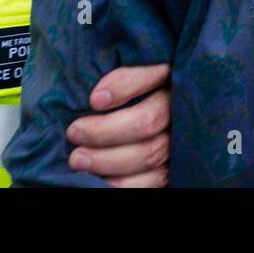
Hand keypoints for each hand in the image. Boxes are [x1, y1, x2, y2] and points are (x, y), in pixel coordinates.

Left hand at [66, 64, 170, 186]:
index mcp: (170, 74)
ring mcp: (179, 139)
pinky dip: (123, 182)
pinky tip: (99, 179)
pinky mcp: (173, 167)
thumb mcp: (121, 69)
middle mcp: (179, 106)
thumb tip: (92, 85)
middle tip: (74, 132)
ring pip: (149, 153)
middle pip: (148, 121)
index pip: (154, 73)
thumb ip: (117, 72)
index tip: (94, 100)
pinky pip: (152, 181)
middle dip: (106, 131)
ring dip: (108, 160)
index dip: (126, 85)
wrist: (144, 124)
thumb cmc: (119, 93)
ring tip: (77, 158)